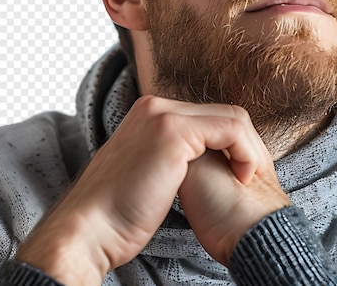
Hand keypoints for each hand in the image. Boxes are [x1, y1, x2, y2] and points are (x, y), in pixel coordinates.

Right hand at [15, 96, 286, 284]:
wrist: (88, 230)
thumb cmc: (116, 212)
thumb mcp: (145, 171)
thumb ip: (166, 155)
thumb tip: (193, 162)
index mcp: (149, 112)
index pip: (206, 116)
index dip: (229, 144)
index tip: (238, 172)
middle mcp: (156, 105)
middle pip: (222, 113)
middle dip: (243, 145)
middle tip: (248, 176)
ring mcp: (164, 115)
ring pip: (232, 118)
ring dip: (248, 150)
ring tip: (246, 180)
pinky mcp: (174, 131)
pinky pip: (230, 130)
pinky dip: (245, 154)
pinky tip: (242, 179)